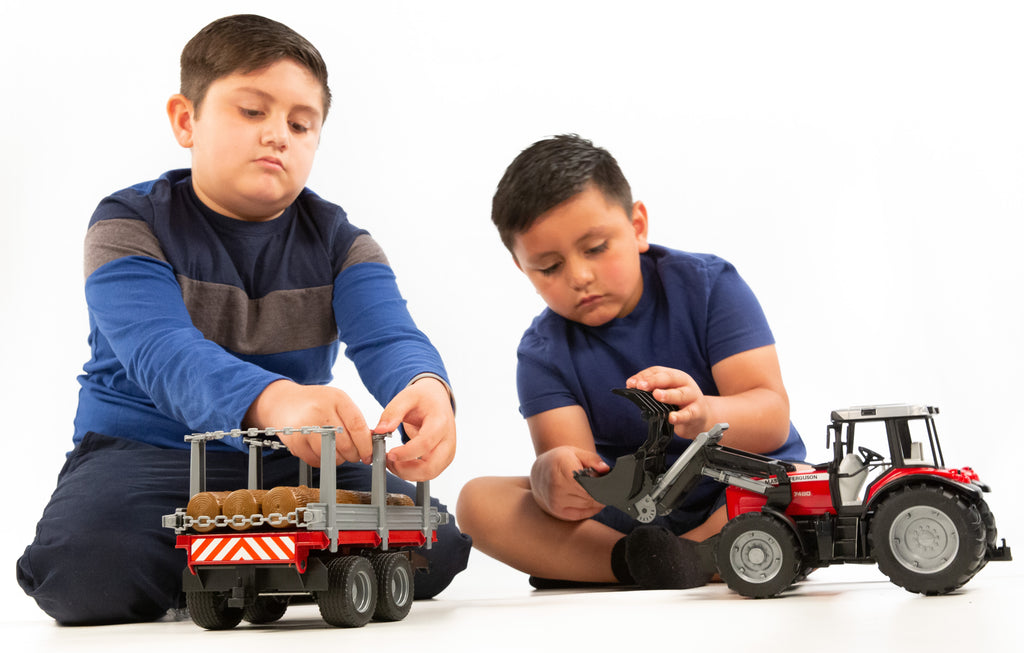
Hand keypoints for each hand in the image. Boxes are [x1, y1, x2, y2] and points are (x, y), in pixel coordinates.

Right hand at [243, 379, 371, 467]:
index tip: (369, 454)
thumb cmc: (316, 404)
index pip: (357, 426)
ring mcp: (306, 427)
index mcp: (337, 399)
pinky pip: (316, 461)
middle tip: (355, 455)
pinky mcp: (295, 441)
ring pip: (332, 455)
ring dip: (339, 459)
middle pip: (346, 444)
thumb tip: (371, 444)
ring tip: (336, 451)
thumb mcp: (337, 402)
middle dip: (354, 455)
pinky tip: (321, 450)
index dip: (366, 445)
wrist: (283, 402)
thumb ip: (354, 420)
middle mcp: (321, 411)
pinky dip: (322, 461)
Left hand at [374, 377, 454, 481]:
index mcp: (440, 421)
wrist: (437, 399)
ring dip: (408, 474)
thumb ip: (392, 413)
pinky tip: (400, 463)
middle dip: (406, 470)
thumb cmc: (424, 398)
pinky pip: (429, 473)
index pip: (425, 443)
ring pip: (430, 474)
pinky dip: (413, 473)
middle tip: (388, 461)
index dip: (406, 453)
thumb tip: (380, 431)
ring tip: (392, 462)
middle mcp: (448, 439)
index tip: (389, 454)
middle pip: (431, 467)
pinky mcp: (444, 459)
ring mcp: (447, 451)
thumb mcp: (406, 398)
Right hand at [530, 446, 609, 520]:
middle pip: (590, 495)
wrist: (540, 472)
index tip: (611, 483)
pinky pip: (582, 514)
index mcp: (561, 467)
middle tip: (608, 486)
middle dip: (602, 492)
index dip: (602, 484)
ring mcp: (555, 500)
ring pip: (587, 505)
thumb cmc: (560, 460)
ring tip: (598, 490)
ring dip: (597, 500)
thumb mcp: (575, 453)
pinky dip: (591, 508)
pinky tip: (592, 500)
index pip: (589, 483)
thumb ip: (592, 459)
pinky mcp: (557, 510)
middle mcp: (556, 486)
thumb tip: (605, 469)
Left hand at [626, 366, 712, 438]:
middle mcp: (685, 384)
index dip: (644, 376)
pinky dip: (679, 416)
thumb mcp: (667, 393)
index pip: (658, 371)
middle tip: (641, 386)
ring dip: (668, 394)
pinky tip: (671, 417)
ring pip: (680, 394)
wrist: (701, 417)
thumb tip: (632, 385)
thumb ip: (651, 390)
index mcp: (675, 376)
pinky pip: (688, 414)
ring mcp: (693, 398)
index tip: (631, 383)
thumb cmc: (680, 404)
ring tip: (657, 395)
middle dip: (654, 381)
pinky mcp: (697, 413)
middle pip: (669, 378)